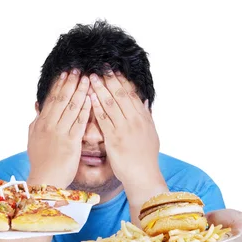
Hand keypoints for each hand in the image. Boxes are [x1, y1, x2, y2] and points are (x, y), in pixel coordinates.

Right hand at [27, 70, 91, 187]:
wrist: (44, 181)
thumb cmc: (42, 163)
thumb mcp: (33, 139)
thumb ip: (36, 122)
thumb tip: (37, 106)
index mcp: (40, 124)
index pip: (50, 100)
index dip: (58, 86)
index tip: (64, 73)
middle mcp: (48, 126)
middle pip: (60, 100)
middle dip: (69, 83)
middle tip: (77, 69)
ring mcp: (59, 133)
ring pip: (70, 107)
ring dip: (79, 91)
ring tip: (86, 78)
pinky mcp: (70, 143)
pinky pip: (79, 122)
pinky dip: (85, 109)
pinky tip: (91, 98)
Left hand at [89, 70, 166, 202]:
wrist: (144, 176)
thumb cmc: (146, 158)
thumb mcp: (151, 134)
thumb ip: (147, 117)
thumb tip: (144, 102)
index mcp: (143, 118)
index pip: (132, 94)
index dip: (122, 80)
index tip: (114, 69)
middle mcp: (135, 120)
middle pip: (121, 94)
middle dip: (110, 79)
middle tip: (100, 66)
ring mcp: (125, 129)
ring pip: (111, 103)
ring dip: (100, 89)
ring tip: (91, 76)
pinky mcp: (115, 139)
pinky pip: (104, 119)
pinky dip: (96, 106)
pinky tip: (89, 97)